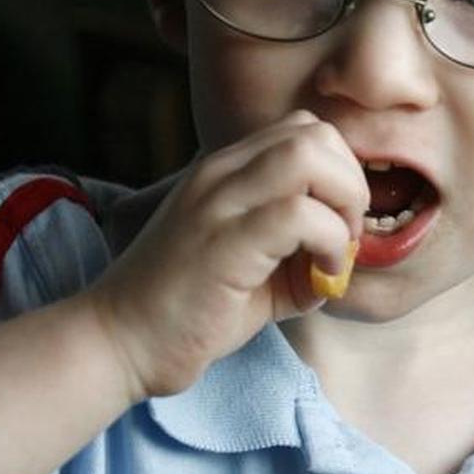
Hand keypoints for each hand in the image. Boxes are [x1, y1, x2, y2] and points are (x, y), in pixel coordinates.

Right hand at [86, 113, 369, 400]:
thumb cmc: (188, 310)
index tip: (337, 229)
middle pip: (315, 132)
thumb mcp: (255, 268)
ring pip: (310, 155)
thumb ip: (299, 250)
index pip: (304, 130)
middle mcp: (220, 174)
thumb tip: (347, 255)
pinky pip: (300, 214)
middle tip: (344, 240)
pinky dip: (330, 243)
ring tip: (334, 254)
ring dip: (344, 205)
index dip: (339, 175)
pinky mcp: (223, 241)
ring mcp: (218, 202)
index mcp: (225, 172)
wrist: (122, 343)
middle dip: (351, 185)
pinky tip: (319, 279)